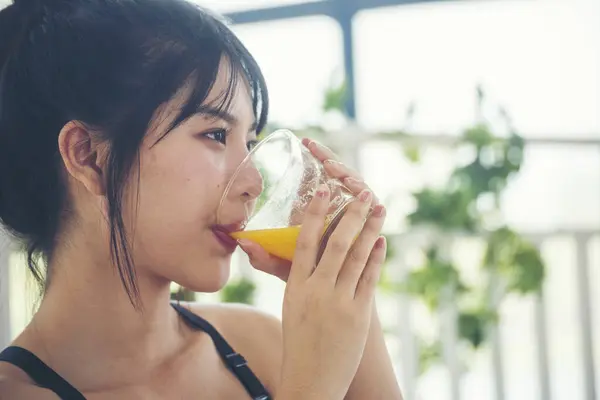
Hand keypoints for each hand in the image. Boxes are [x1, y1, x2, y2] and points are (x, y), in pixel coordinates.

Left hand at [238, 138, 379, 280]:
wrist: (336, 301)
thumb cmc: (311, 278)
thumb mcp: (286, 266)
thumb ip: (265, 257)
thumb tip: (241, 243)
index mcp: (321, 209)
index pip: (320, 174)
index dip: (316, 155)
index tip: (305, 141)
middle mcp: (340, 206)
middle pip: (339, 174)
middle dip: (330, 159)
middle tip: (318, 151)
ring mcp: (358, 213)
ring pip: (357, 185)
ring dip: (347, 174)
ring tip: (334, 170)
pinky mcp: (372, 225)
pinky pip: (373, 205)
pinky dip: (367, 195)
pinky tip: (359, 191)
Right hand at [276, 184, 386, 399]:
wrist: (311, 382)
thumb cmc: (297, 341)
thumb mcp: (289, 306)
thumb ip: (281, 271)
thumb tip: (252, 244)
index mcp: (296, 287)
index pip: (304, 241)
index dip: (314, 213)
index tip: (323, 190)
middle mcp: (318, 291)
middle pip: (337, 243)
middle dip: (352, 214)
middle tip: (364, 193)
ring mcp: (340, 302)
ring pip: (358, 256)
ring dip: (371, 229)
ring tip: (379, 209)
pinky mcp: (359, 315)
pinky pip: (370, 278)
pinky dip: (376, 257)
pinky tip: (382, 241)